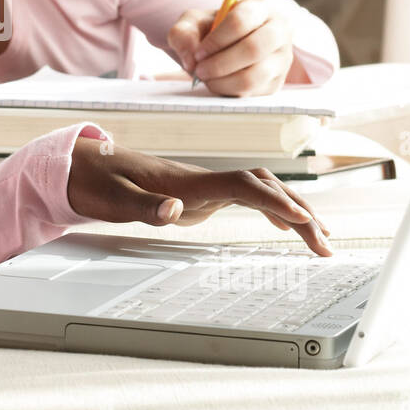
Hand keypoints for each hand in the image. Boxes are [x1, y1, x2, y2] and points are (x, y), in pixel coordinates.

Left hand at [66, 137, 331, 254]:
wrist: (82, 164)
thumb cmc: (95, 182)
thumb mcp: (112, 200)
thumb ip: (144, 207)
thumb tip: (176, 210)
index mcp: (186, 181)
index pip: (243, 185)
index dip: (275, 200)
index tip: (302, 220)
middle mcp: (201, 178)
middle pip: (263, 186)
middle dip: (299, 212)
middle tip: (326, 244)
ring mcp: (203, 184)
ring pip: (260, 189)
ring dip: (292, 210)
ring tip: (321, 238)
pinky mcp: (199, 192)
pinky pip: (246, 196)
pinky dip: (272, 208)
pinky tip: (284, 224)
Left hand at [167, 0, 295, 95]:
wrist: (224, 48)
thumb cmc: (211, 30)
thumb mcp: (192, 23)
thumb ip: (183, 34)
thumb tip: (191, 60)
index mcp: (259, 8)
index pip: (241, 21)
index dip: (216, 40)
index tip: (198, 53)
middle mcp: (278, 31)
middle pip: (253, 49)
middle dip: (219, 64)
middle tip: (199, 70)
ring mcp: (281, 59)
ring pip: (254, 76)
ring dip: (222, 81)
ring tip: (205, 78)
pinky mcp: (276, 82)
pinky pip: (252, 93)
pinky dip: (228, 91)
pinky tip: (216, 83)